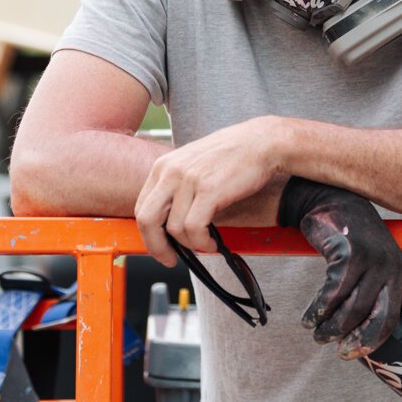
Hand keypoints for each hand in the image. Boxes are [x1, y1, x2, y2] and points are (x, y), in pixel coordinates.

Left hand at [134, 116, 287, 265]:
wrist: (260, 142)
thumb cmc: (231, 154)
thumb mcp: (192, 164)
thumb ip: (177, 187)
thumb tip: (170, 222)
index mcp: (164, 165)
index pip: (141, 207)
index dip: (148, 234)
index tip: (160, 246)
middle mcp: (171, 171)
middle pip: (147, 219)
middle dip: (157, 246)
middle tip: (170, 258)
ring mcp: (189, 180)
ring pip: (173, 228)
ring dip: (190, 244)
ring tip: (204, 244)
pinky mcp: (208, 190)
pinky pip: (194, 228)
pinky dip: (201, 242)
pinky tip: (211, 242)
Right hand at [278, 178, 401, 365]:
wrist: (336, 205)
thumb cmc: (355, 247)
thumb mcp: (377, 269)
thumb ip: (377, 297)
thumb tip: (363, 343)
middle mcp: (395, 269)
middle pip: (384, 319)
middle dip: (362, 343)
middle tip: (344, 353)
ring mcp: (374, 261)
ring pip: (354, 310)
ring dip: (333, 329)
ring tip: (320, 335)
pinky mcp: (350, 254)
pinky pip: (333, 295)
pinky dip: (318, 311)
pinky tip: (310, 318)